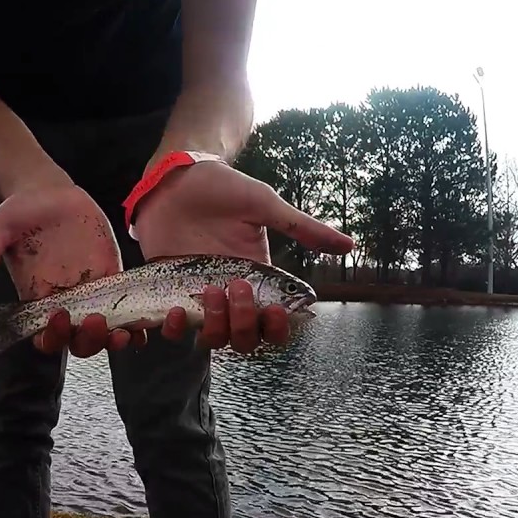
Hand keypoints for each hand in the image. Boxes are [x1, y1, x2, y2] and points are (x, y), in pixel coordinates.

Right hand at [0, 184, 144, 357]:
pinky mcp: (112, 276)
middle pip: (79, 341)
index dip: (55, 338)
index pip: (47, 336)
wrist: (45, 189)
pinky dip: (138, 320)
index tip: (59, 319)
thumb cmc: (17, 211)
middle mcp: (66, 302)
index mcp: (38, 300)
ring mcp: (92, 292)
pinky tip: (149, 322)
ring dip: (116, 339)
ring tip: (126, 333)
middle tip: (97, 323)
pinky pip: (128, 306)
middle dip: (89, 341)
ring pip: (106, 331)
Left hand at [133, 159, 354, 352]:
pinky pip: (173, 330)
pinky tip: (174, 310)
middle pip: (246, 339)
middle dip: (245, 323)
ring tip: (209, 291)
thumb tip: (349, 245)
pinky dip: (175, 330)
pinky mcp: (168, 295)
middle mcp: (231, 295)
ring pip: (213, 339)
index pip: (274, 323)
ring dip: (215, 325)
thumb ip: (302, 228)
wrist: (174, 178)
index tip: (276, 311)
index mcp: (258, 279)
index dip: (278, 328)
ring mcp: (199, 298)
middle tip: (236, 288)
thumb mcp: (264, 205)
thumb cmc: (221, 189)